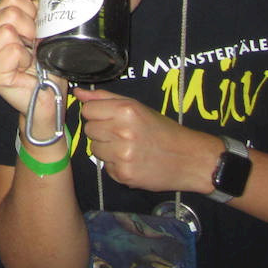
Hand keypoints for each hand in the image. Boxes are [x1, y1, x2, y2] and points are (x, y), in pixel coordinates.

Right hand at [0, 0, 61, 122]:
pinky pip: (11, 49)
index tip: (37, 31)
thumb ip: (34, 3)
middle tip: (34, 47)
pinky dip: (24, 59)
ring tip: (28, 59)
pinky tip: (23, 70)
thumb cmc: (44, 67)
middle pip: (9, 12)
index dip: (31, 12)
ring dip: (27, 45)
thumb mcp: (42, 29)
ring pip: (8, 29)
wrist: (46, 99)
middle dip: (30, 29)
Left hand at [74, 87, 217, 193]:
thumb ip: (105, 98)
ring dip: (107, 149)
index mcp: (126, 110)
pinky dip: (116, 165)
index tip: (109, 118)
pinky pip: (105, 167)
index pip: (88, 110)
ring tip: (128, 148)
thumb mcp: (137, 107)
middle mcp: (123, 131)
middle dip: (101, 131)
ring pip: (94, 149)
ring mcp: (123, 155)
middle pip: (89, 129)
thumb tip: (78, 93)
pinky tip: (132, 161)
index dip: (96, 114)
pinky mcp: (124, 174)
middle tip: (122, 134)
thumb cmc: (163, 131)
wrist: (190, 159)